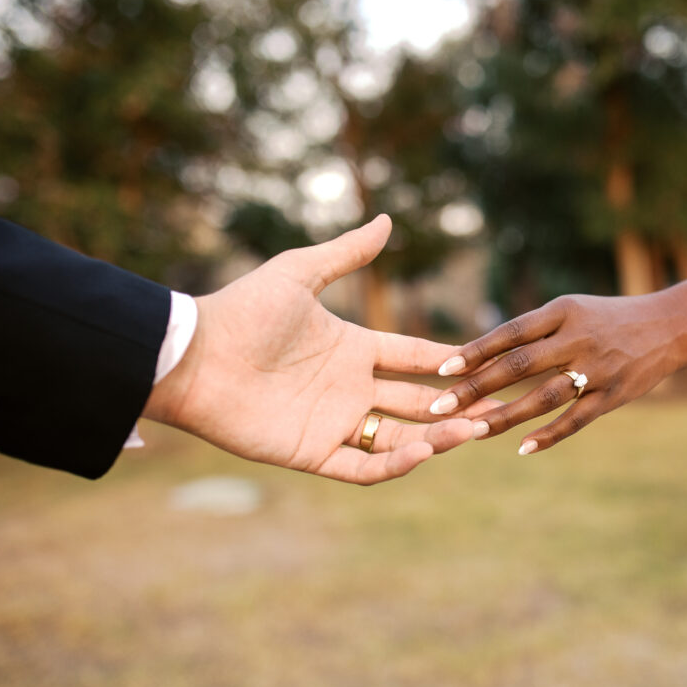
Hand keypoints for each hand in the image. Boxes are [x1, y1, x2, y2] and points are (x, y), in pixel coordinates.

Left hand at [144, 214, 497, 483]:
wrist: (195, 357)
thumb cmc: (242, 311)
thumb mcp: (300, 273)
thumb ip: (346, 254)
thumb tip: (386, 219)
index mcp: (353, 348)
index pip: (413, 356)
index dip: (448, 361)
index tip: (485, 361)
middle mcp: (350, 388)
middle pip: (416, 400)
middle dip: (454, 405)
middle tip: (492, 407)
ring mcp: (333, 422)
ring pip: (398, 437)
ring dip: (436, 437)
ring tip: (472, 431)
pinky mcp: (312, 452)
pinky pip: (361, 467)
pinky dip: (394, 465)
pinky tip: (423, 452)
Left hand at [427, 292, 686, 453]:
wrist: (671, 326)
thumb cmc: (608, 318)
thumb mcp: (572, 309)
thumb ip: (533, 329)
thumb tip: (480, 352)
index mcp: (562, 313)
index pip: (510, 333)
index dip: (476, 351)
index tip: (443, 369)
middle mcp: (578, 339)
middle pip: (519, 365)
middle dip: (477, 387)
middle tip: (442, 406)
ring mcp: (598, 369)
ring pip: (543, 397)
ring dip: (505, 416)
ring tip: (472, 432)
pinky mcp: (614, 395)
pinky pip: (577, 419)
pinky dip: (550, 435)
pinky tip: (523, 448)